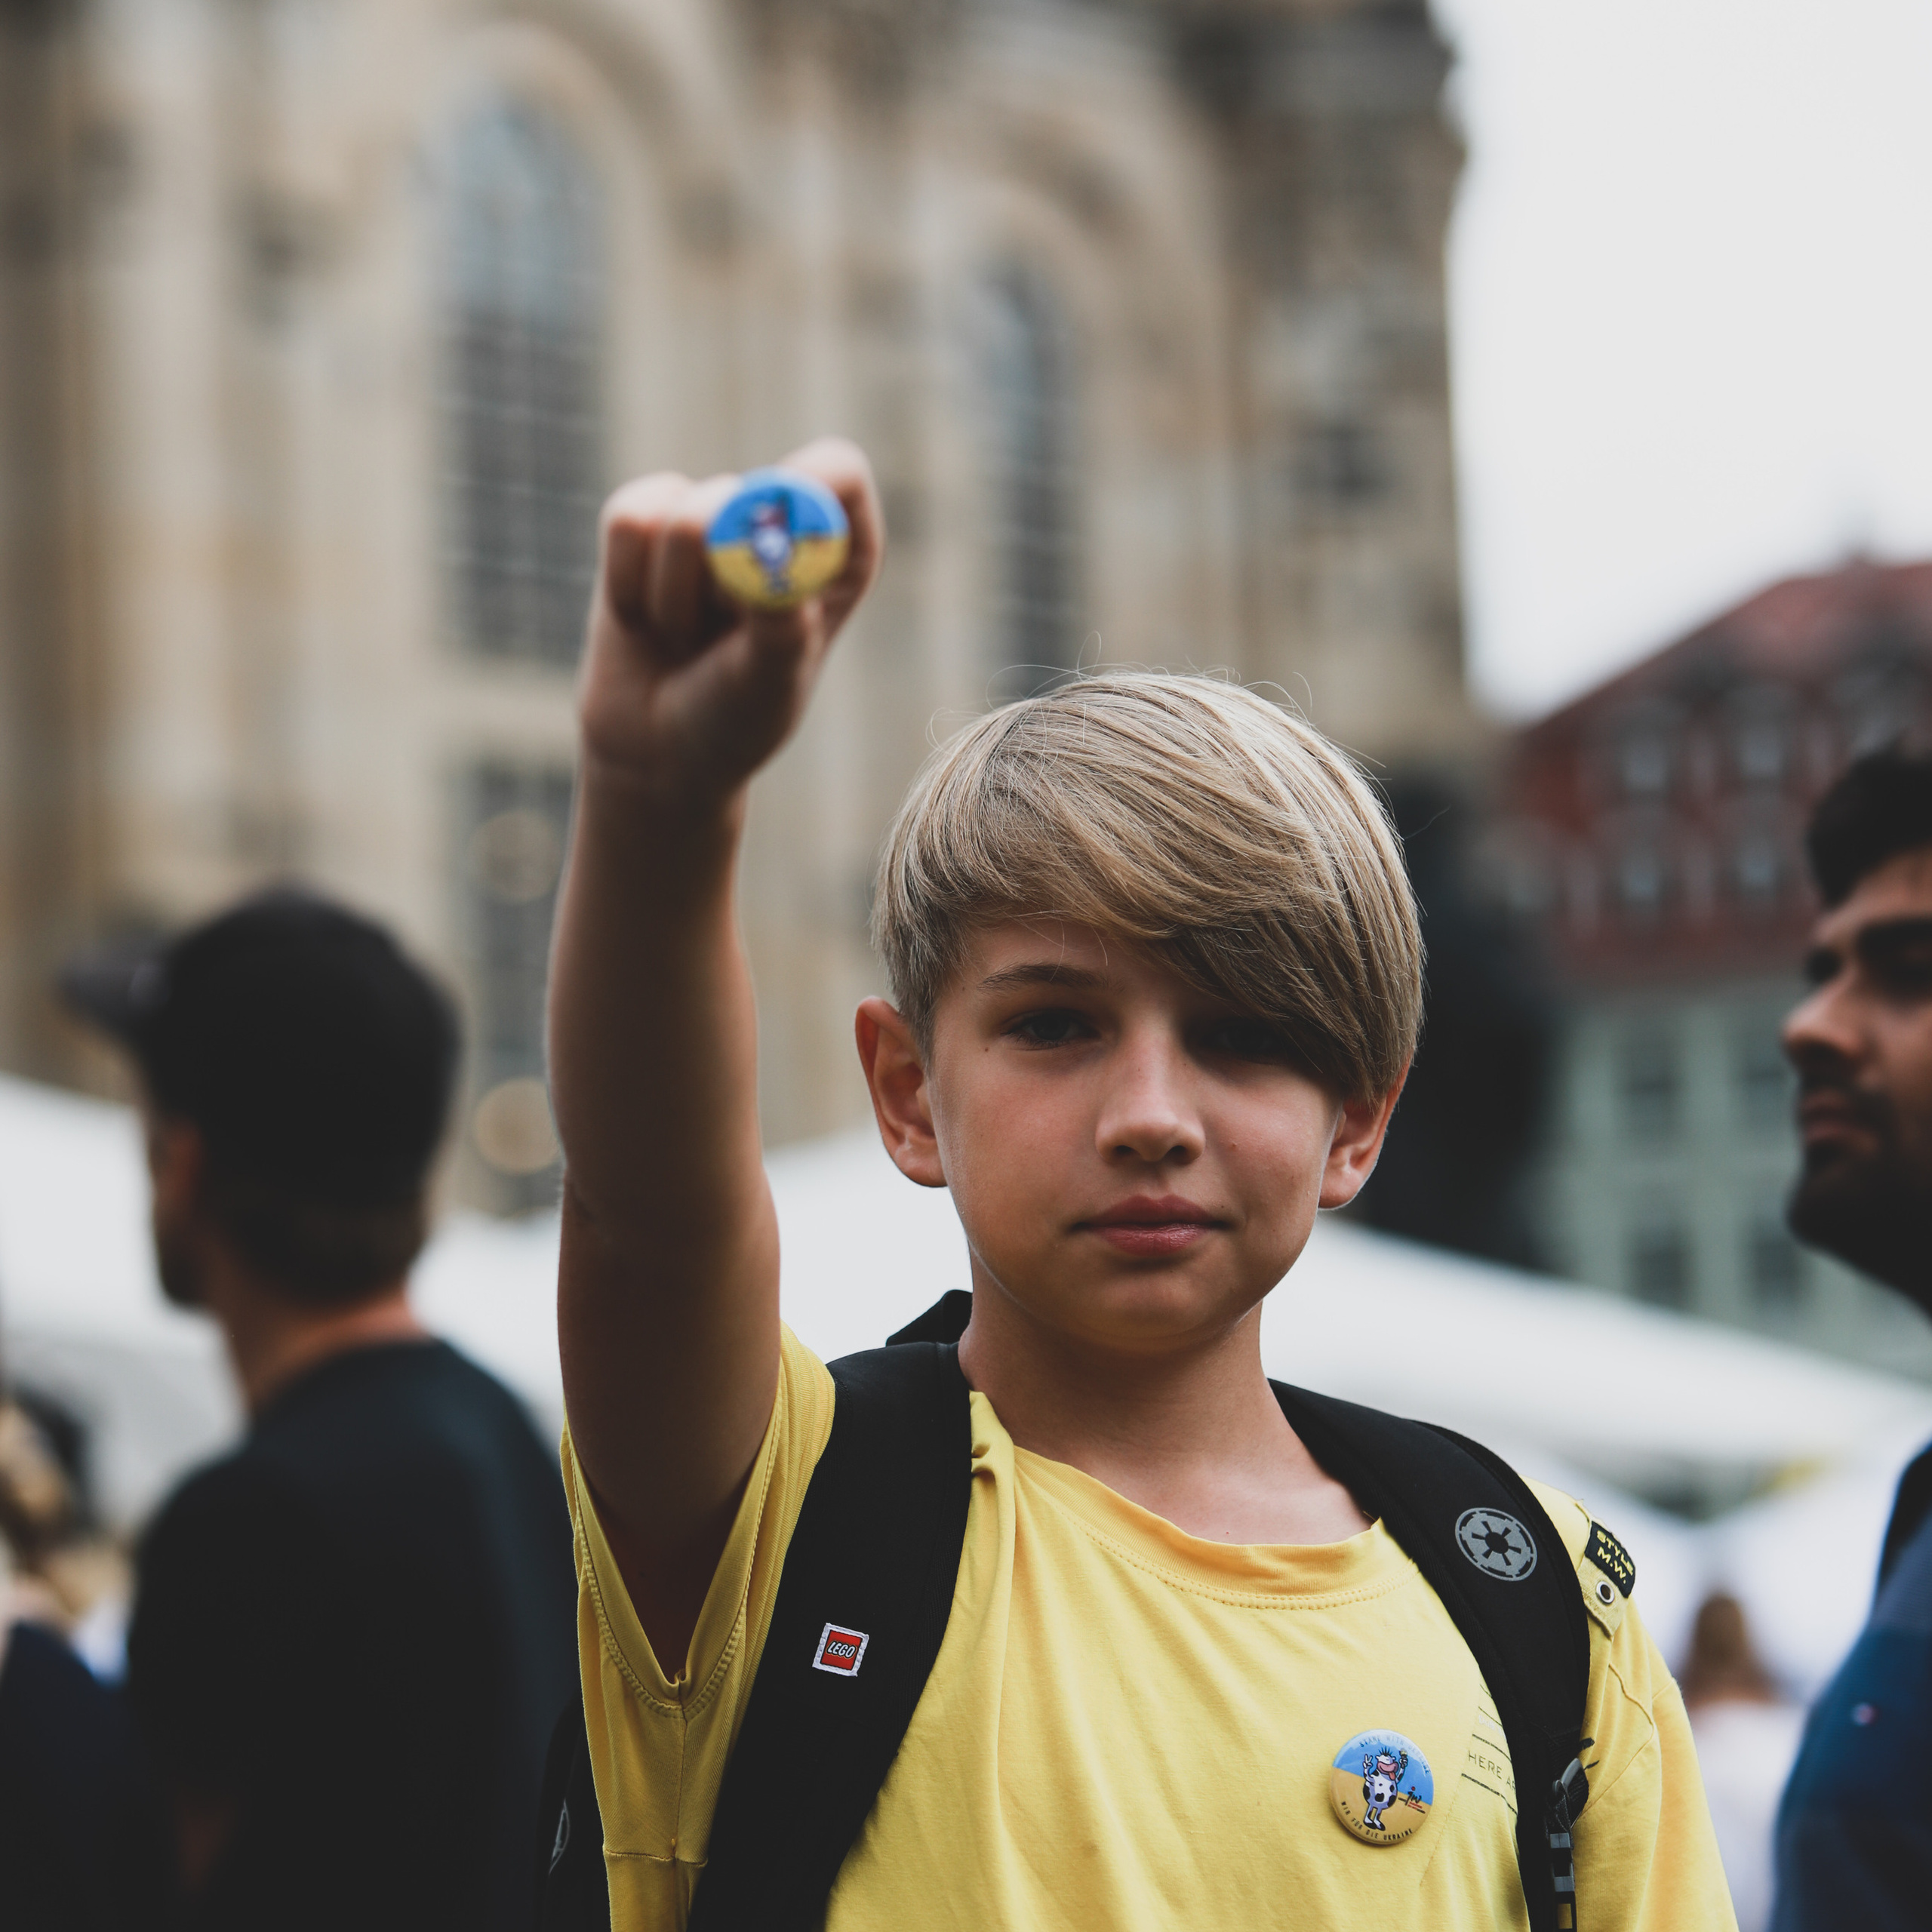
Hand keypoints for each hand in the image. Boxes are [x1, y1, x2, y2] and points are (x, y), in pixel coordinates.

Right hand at [578, 438, 883, 807]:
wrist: (658, 754)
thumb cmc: (733, 720)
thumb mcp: (769, 682)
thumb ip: (779, 619)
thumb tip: (767, 548)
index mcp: (839, 554)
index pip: (839, 474)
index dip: (805, 489)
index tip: (770, 537)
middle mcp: (780, 524)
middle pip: (751, 492)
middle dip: (723, 573)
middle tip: (720, 634)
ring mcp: (712, 518)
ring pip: (680, 511)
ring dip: (672, 594)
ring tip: (685, 638)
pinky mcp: (647, 523)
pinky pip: (628, 519)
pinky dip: (627, 581)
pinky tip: (642, 618)